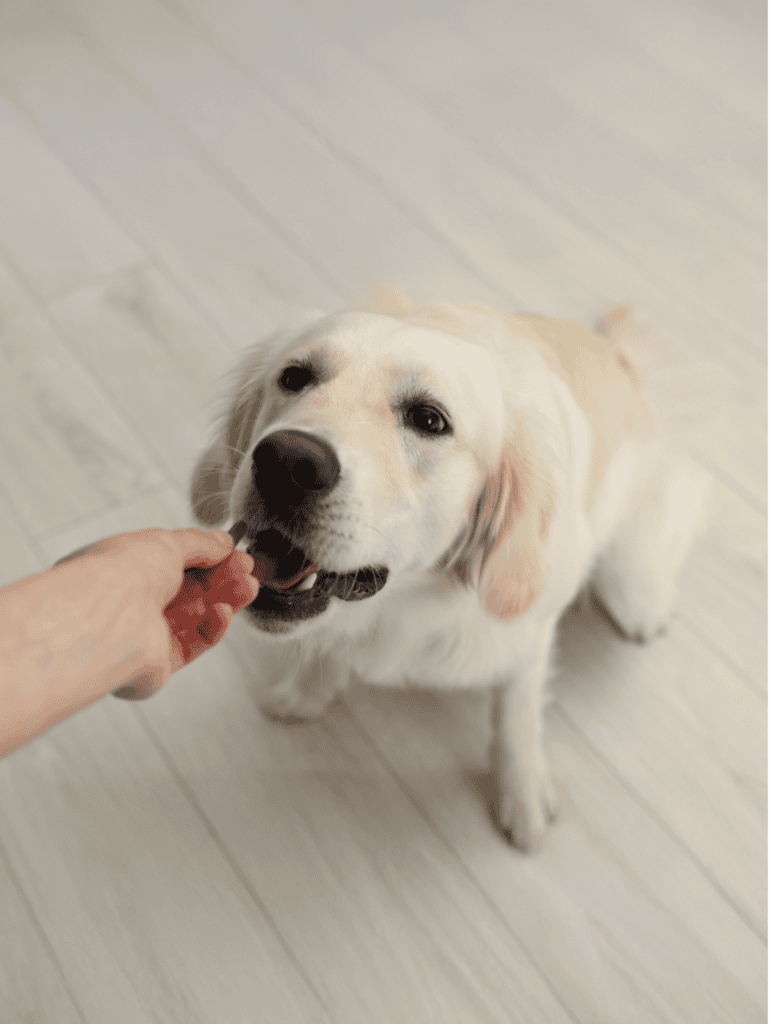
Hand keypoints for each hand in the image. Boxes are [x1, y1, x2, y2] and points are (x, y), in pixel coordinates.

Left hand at [54, 527, 258, 699]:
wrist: (107, 618)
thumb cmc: (120, 574)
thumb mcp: (167, 542)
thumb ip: (200, 543)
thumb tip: (223, 542)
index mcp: (120, 569)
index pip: (169, 563)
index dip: (205, 558)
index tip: (233, 553)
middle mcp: (128, 602)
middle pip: (186, 591)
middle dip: (221, 579)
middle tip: (248, 571)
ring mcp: (142, 634)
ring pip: (194, 617)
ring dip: (223, 601)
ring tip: (248, 589)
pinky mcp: (156, 663)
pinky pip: (192, 644)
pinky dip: (211, 628)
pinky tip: (223, 612)